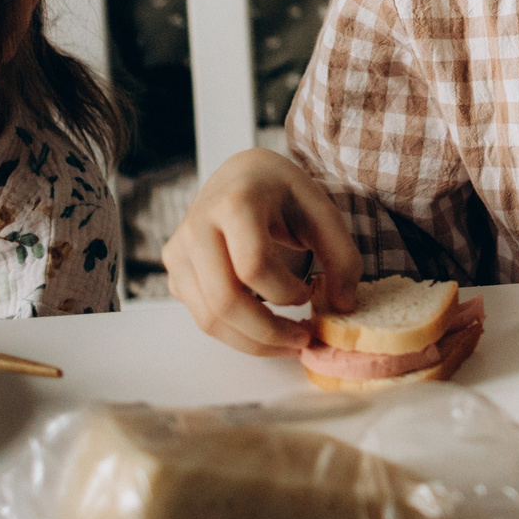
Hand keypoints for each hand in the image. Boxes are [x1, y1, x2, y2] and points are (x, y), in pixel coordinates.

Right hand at [163, 148, 362, 356]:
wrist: (240, 176)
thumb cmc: (282, 194)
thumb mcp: (322, 211)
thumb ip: (342, 256)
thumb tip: (343, 306)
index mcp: (235, 202)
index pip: (253, 264)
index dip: (286, 291)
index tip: (309, 293)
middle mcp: (197, 226)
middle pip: (224, 300)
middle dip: (268, 332)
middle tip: (303, 340)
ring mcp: (179, 252)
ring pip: (209, 318)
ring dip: (253, 342)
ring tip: (289, 341)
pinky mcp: (175, 273)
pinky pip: (203, 318)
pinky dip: (237, 335)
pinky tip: (265, 328)